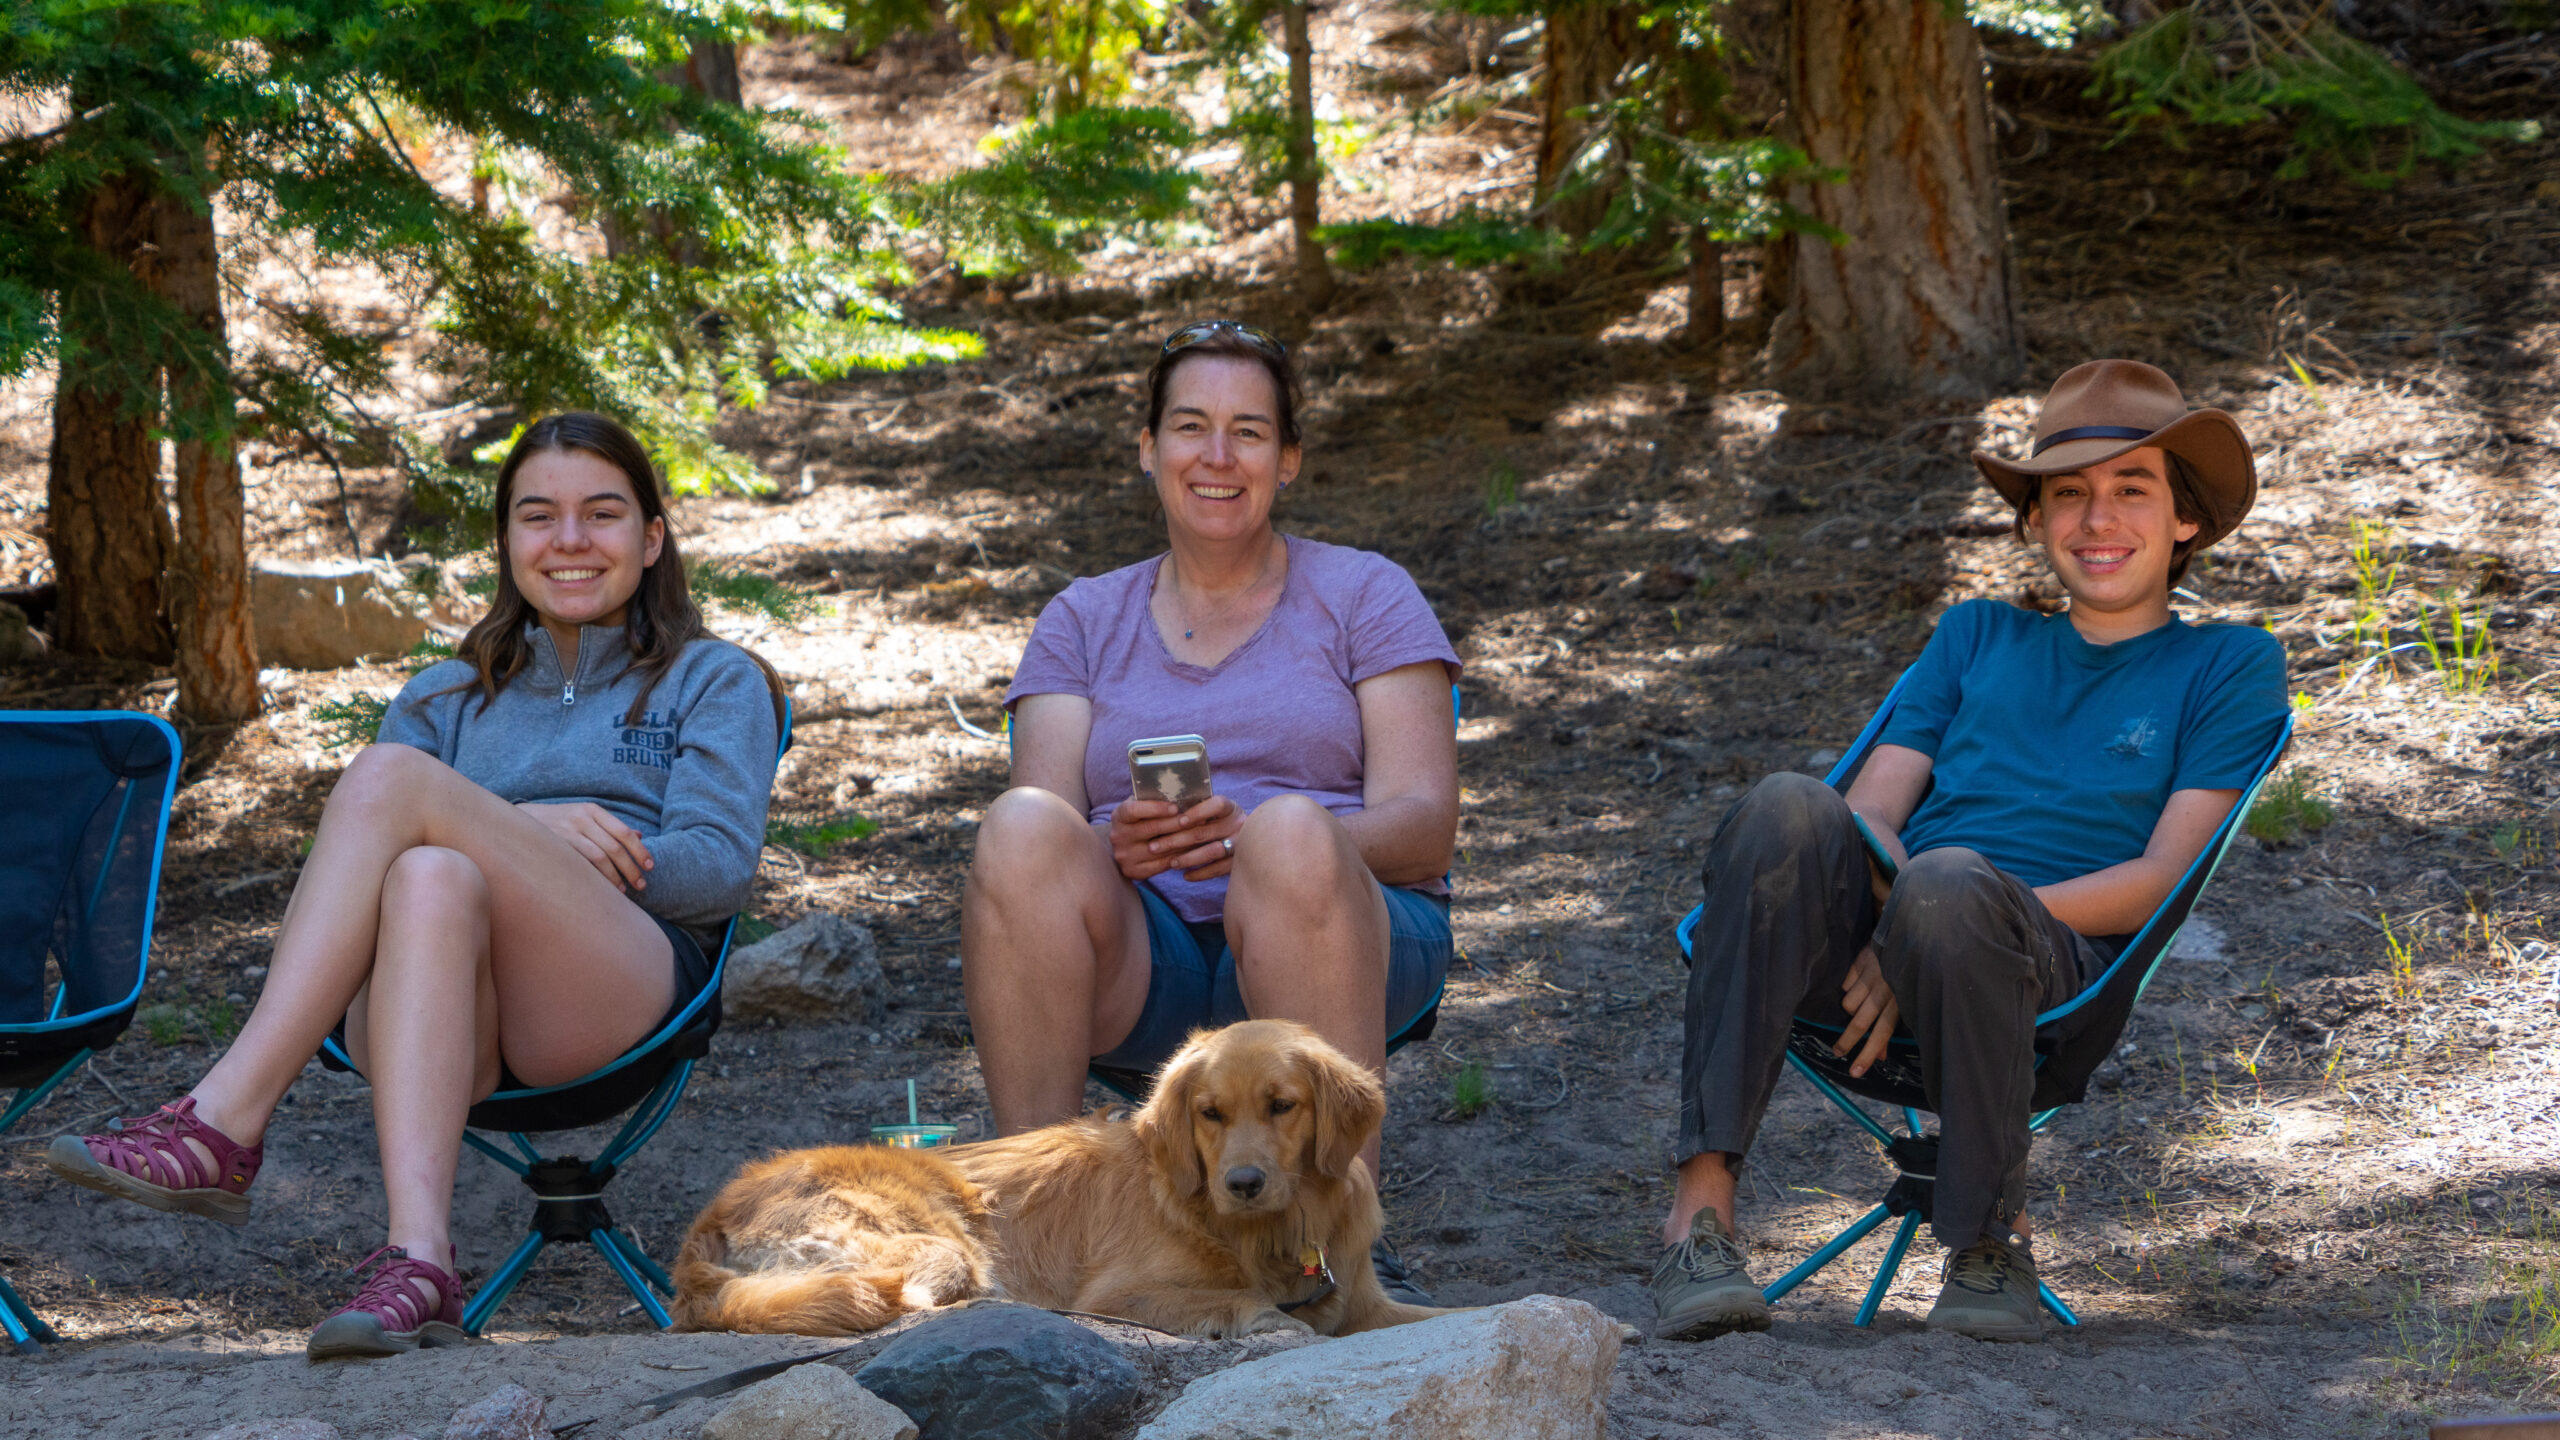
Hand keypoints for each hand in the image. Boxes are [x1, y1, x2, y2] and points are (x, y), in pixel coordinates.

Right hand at [518, 802, 652, 891]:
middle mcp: (582, 818)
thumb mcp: (584, 816)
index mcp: (593, 810)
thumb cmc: (557, 821)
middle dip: (632, 867)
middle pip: (616, 846)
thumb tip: (640, 836)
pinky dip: (597, 877)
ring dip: (616, 876)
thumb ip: (610, 826)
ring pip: (601, 856)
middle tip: (642, 884)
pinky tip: (604, 888)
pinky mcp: (556, 845)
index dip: (640, 851)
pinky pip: (582, 863)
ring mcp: (568, 831)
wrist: (518, 820)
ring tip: (625, 890)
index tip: (650, 866)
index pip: (624, 832)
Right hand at [1106, 794, 1239, 882]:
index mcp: (1119, 816)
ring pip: (1159, 849)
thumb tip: (1182, 792)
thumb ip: (1153, 800)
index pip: (1134, 810)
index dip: (1155, 808)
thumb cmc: (1140, 820)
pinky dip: (1179, 856)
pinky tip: (1193, 849)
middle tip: (1199, 818)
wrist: (1124, 845)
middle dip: (1176, 823)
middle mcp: (1118, 836)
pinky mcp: (1133, 871)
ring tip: (1200, 833)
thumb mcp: (1140, 806)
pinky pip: (1161, 864)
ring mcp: (1124, 856)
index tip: (1175, 806)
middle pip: (1150, 829)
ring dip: (1183, 840)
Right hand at [1834, 944, 1898, 1077]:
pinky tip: (1860, 982)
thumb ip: (1891, 1027)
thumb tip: (1880, 1056)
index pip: (1882, 1032)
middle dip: (1847, 1041)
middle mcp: (1884, 989)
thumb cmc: (1910, 974)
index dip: (1868, 1053)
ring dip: (1852, 1008)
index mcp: (1899, 1000)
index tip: (1856, 1071)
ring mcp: (1870, 974)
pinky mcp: (1860, 960)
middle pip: (1860, 1021)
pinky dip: (1851, 987)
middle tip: (1837, 1052)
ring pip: (1848, 1003)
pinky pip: (1846, 983)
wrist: (1908, 935)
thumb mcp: (1907, 1000)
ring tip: (1860, 1003)